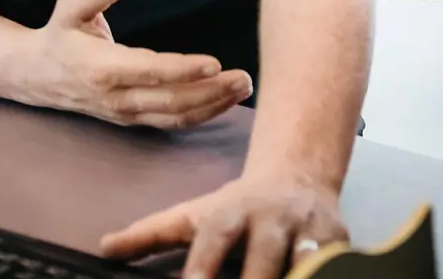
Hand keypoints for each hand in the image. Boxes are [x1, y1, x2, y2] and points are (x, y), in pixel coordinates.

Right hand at [10, 0, 252, 128]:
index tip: (214, 62)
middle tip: (244, 77)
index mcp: (102, 68)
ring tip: (243, 88)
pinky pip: (170, 121)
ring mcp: (125, 113)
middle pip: (170, 100)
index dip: (183, 69)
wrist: (36, 76)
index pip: (150, 71)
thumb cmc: (59, 35)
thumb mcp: (69, 7)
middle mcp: (117, 97)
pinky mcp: (133, 118)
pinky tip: (223, 101)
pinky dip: (200, 115)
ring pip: (174, 116)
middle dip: (211, 91)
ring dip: (212, 105)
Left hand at [100, 172, 345, 278]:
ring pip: (307, 264)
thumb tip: (102, 247)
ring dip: (296, 276)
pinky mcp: (340, 241)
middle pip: (263, 261)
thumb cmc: (236, 208)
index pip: (213, 241)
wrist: (297, 175)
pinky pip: (336, 265)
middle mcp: (272, 218)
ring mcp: (310, 230)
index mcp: (232, 212)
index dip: (202, 269)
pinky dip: (327, 273)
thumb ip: (151, 234)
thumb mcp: (194, 214)